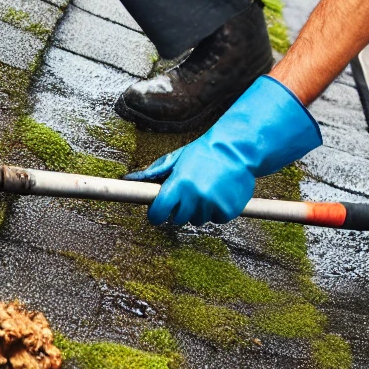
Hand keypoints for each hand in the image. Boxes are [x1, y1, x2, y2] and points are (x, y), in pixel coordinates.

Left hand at [124, 75, 321, 226]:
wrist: (238, 150)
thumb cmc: (205, 152)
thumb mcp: (178, 158)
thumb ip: (155, 172)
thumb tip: (129, 179)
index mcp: (180, 183)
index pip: (158, 212)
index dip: (156, 214)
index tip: (157, 212)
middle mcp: (195, 197)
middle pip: (177, 219)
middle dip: (179, 209)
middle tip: (187, 192)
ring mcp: (212, 205)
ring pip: (197, 219)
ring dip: (199, 209)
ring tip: (207, 188)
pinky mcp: (228, 211)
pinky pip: (215, 219)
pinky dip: (216, 210)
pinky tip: (219, 193)